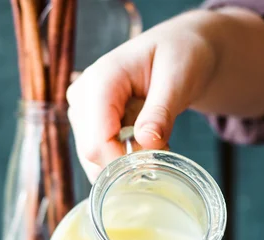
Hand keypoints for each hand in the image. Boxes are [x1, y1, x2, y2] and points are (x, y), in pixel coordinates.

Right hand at [67, 8, 263, 181]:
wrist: (178, 51)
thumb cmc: (181, 56)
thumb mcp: (179, 78)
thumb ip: (161, 111)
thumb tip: (146, 142)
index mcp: (101, 80)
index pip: (97, 142)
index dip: (124, 163)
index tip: (157, 161)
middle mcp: (83, 96)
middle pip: (92, 154)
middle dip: (127, 163)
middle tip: (163, 148)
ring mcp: (82, 112)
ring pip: (93, 161)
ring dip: (127, 163)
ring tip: (155, 141)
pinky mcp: (88, 125)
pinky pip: (100, 158)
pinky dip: (124, 160)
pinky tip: (144, 143)